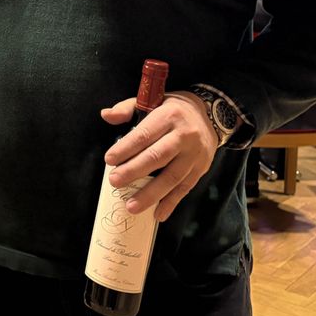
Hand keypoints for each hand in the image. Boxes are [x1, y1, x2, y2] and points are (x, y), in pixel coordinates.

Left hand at [100, 95, 217, 222]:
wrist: (209, 115)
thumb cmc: (171, 109)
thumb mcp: (151, 101)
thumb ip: (126, 109)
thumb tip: (106, 115)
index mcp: (169, 116)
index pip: (144, 134)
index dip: (126, 148)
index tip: (109, 160)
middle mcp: (184, 135)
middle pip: (158, 156)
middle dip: (134, 171)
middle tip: (114, 182)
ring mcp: (194, 154)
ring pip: (172, 177)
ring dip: (151, 194)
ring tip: (131, 206)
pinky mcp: (201, 169)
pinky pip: (185, 188)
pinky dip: (171, 203)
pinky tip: (158, 214)